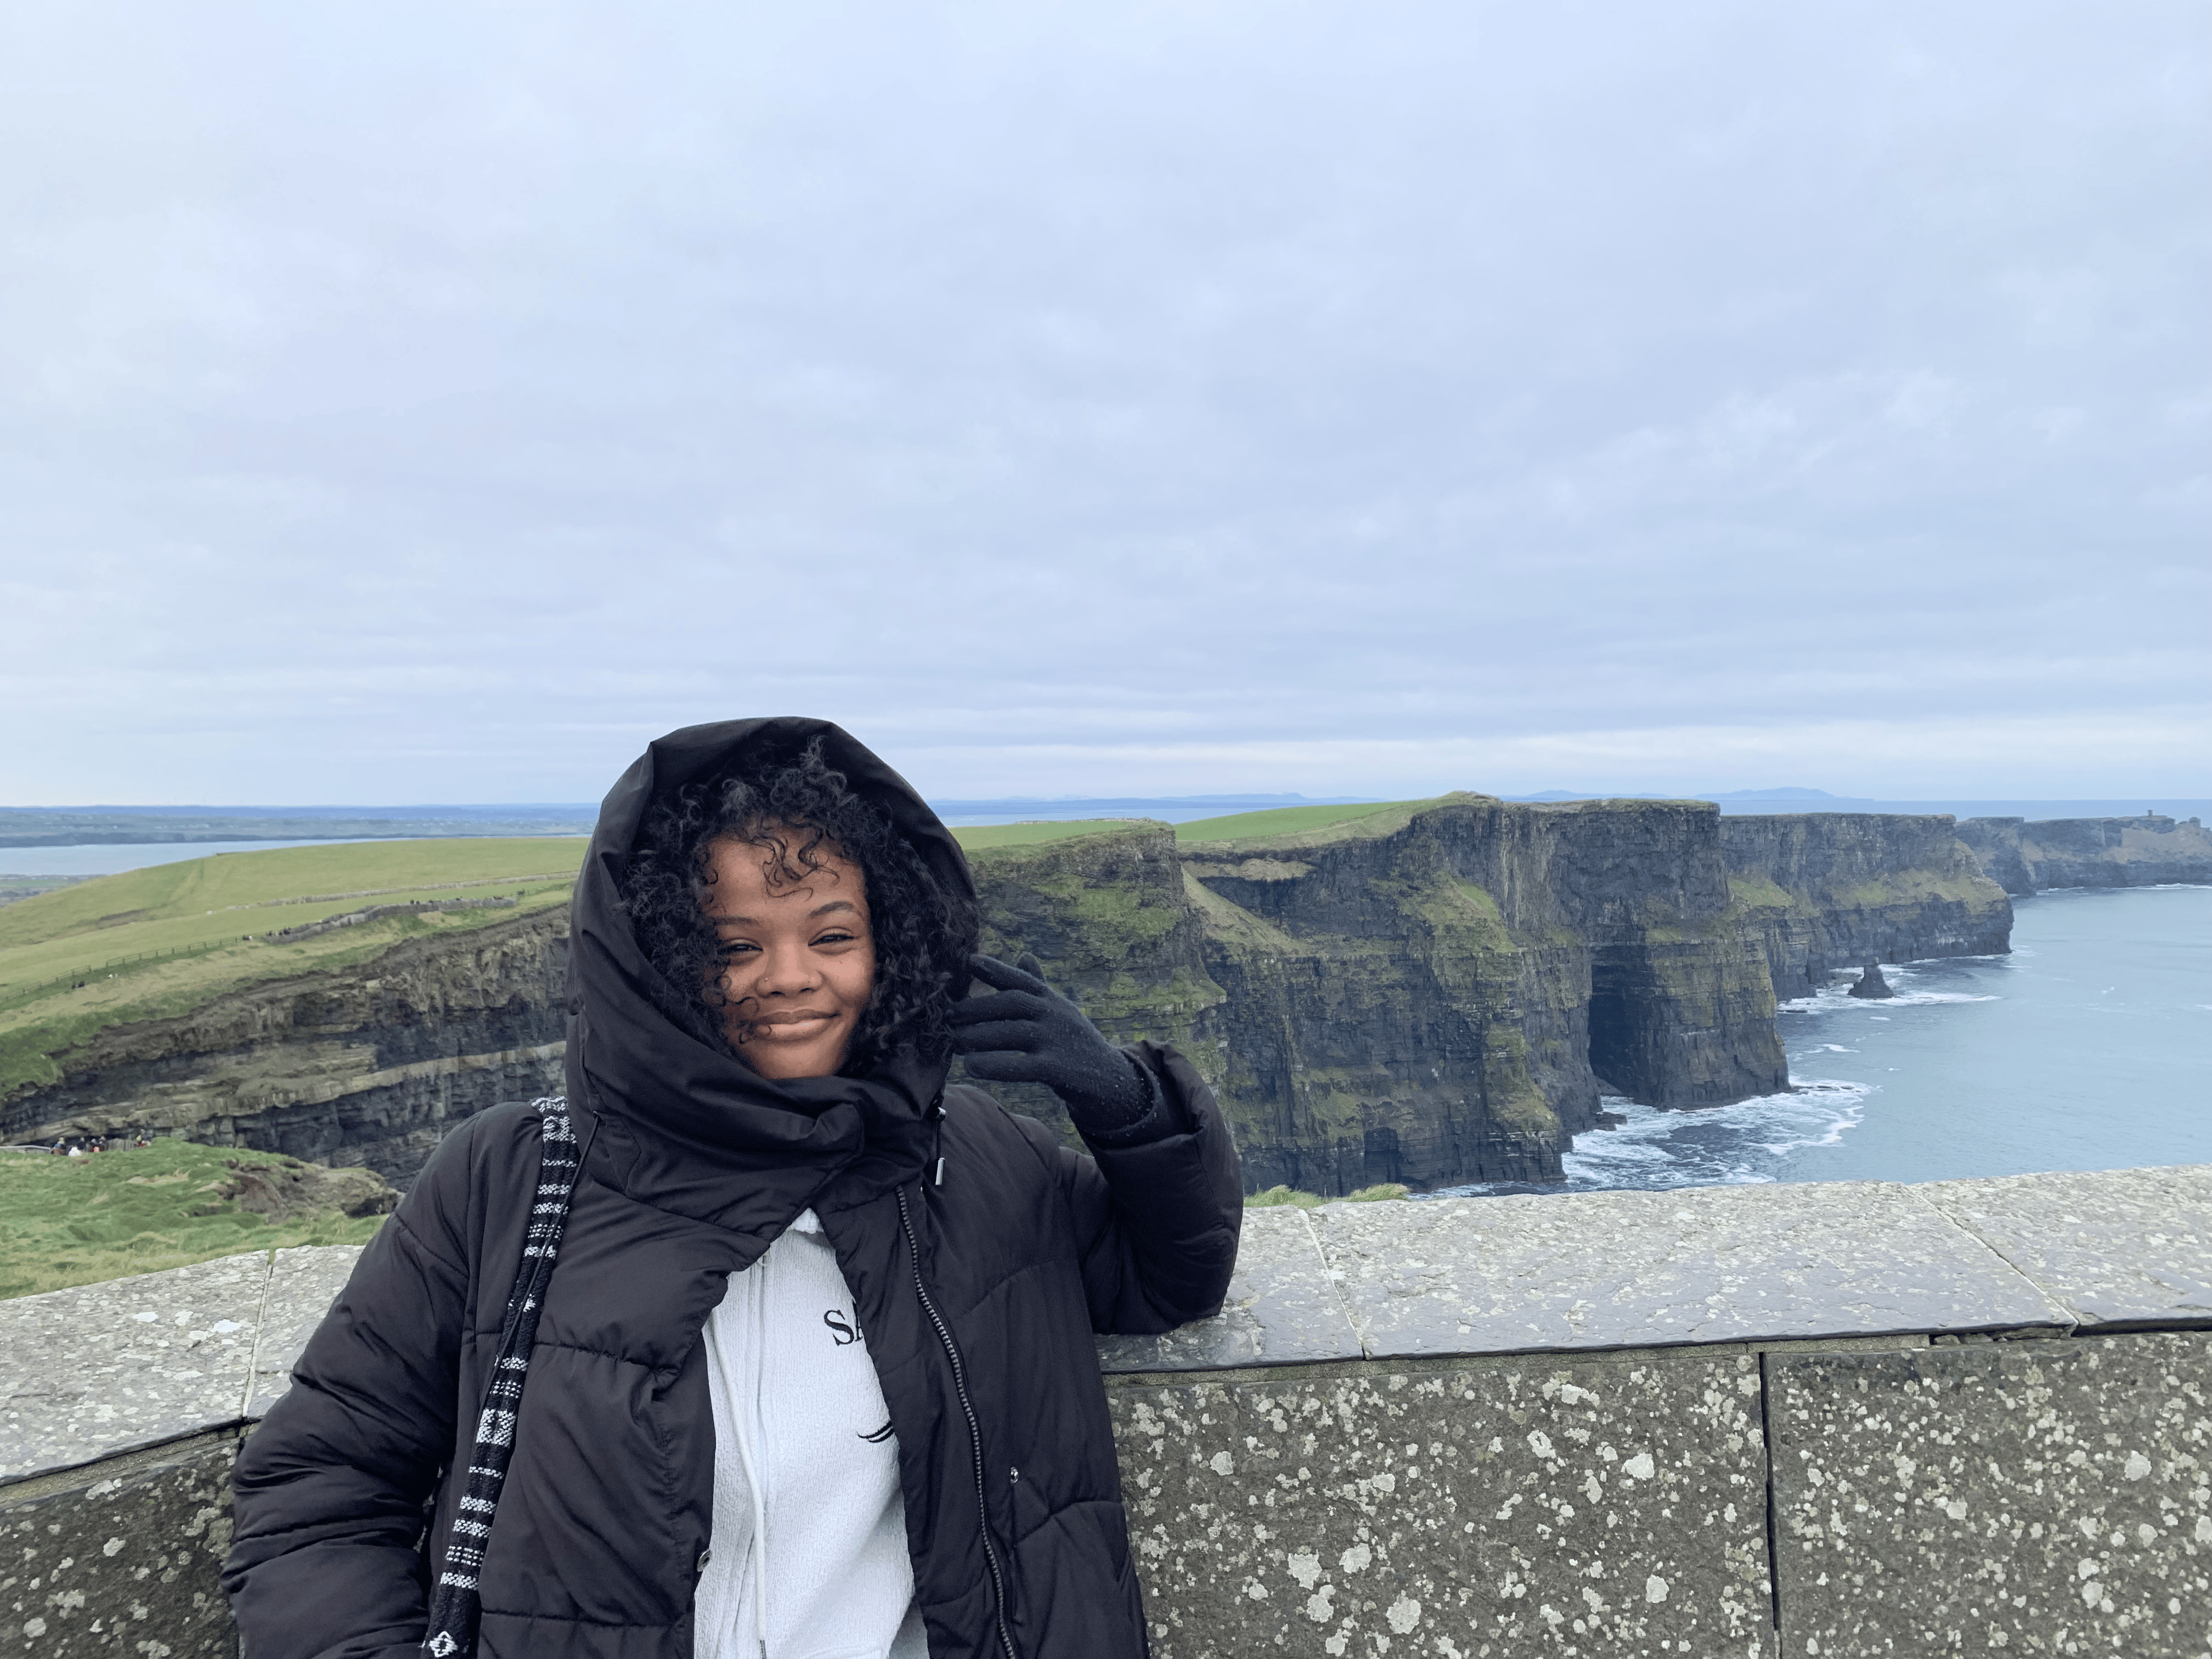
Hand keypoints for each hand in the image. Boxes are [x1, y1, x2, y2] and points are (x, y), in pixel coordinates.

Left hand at [947, 953, 1154, 1134]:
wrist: (1113, 1081)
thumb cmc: (1076, 1043)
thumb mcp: (1059, 1011)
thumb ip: (1039, 985)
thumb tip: (1023, 953)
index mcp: (1052, 1000)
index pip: (1022, 980)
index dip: (996, 969)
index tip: (968, 960)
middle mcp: (1056, 1014)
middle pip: (1012, 1003)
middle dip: (977, 1007)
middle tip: (946, 1014)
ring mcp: (1059, 1041)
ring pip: (1014, 1033)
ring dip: (980, 1036)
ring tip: (952, 1040)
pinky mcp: (1061, 1070)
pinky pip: (1023, 1066)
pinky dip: (996, 1066)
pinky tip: (972, 1066)